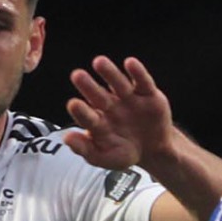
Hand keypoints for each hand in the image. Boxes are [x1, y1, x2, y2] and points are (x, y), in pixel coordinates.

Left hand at [63, 56, 175, 171]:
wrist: (154, 149)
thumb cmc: (125, 151)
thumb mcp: (107, 158)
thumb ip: (86, 150)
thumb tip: (67, 139)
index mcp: (97, 122)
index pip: (86, 116)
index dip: (80, 111)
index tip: (73, 104)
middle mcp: (109, 106)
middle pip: (97, 95)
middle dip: (88, 85)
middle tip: (77, 75)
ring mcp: (128, 98)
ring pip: (117, 83)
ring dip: (109, 72)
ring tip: (99, 62)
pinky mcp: (147, 93)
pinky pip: (142, 81)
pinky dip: (137, 72)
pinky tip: (130, 63)